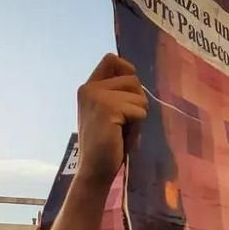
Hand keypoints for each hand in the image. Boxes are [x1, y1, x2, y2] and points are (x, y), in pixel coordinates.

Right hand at [76, 54, 147, 185]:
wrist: (95, 170)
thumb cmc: (107, 144)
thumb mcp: (112, 111)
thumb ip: (119, 93)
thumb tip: (134, 76)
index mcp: (88, 87)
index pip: (111, 59)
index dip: (127, 71)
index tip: (128, 94)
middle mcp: (89, 88)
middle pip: (132, 78)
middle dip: (137, 101)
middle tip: (124, 122)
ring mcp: (97, 96)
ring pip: (139, 95)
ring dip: (138, 115)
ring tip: (122, 130)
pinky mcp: (108, 107)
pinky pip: (140, 110)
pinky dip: (137, 126)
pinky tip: (121, 136)